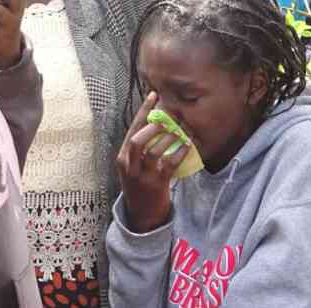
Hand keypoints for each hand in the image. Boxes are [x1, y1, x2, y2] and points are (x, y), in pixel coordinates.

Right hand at [117, 92, 189, 232]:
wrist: (141, 216)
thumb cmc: (139, 186)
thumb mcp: (132, 166)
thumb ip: (140, 149)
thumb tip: (157, 122)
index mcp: (122, 157)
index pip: (132, 129)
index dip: (143, 111)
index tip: (154, 95)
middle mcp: (129, 165)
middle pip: (138, 139)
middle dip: (154, 125)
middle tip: (169, 116)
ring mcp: (142, 176)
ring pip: (154, 150)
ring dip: (169, 138)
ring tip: (180, 130)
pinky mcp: (156, 184)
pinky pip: (169, 164)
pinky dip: (179, 152)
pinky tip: (187, 145)